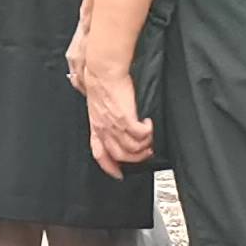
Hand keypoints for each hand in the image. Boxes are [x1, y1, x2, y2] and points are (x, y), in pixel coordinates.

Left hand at [78, 52, 152, 175]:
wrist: (102, 70)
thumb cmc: (101, 83)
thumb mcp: (97, 106)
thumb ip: (104, 117)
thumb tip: (113, 122)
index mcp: (95, 126)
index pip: (99, 153)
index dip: (108, 167)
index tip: (118, 174)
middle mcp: (104, 128)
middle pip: (119, 155)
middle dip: (135, 158)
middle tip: (146, 151)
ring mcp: (114, 125)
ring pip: (132, 148)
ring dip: (144, 146)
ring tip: (149, 137)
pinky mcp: (126, 118)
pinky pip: (140, 135)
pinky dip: (147, 132)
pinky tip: (149, 124)